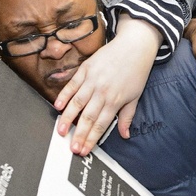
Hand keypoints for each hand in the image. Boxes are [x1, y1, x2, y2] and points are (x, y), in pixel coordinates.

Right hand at [54, 13, 159, 153]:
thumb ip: (127, 116)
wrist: (135, 45)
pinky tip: (58, 106)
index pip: (100, 125)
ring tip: (60, 131)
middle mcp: (102, 92)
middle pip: (87, 117)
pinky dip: (64, 95)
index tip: (84, 150)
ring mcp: (92, 80)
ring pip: (76, 103)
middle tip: (71, 148)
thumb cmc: (136, 71)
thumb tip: (125, 135)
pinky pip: (72, 85)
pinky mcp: (85, 69)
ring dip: (67, 118)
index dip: (91, 139)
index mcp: (115, 100)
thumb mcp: (135, 96)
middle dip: (78, 134)